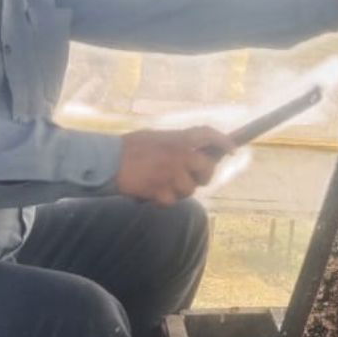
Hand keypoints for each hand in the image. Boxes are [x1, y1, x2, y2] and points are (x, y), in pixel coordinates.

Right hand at [115, 126, 234, 207]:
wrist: (105, 161)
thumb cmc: (127, 149)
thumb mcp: (155, 137)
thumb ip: (176, 144)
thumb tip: (193, 154)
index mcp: (178, 138)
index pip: (209, 135)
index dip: (224, 142)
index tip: (232, 150)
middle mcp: (180, 155)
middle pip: (208, 170)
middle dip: (203, 177)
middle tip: (191, 178)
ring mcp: (173, 173)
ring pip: (189, 190)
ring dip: (177, 190)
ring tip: (160, 184)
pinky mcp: (162, 191)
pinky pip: (171, 201)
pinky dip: (161, 200)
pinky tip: (149, 193)